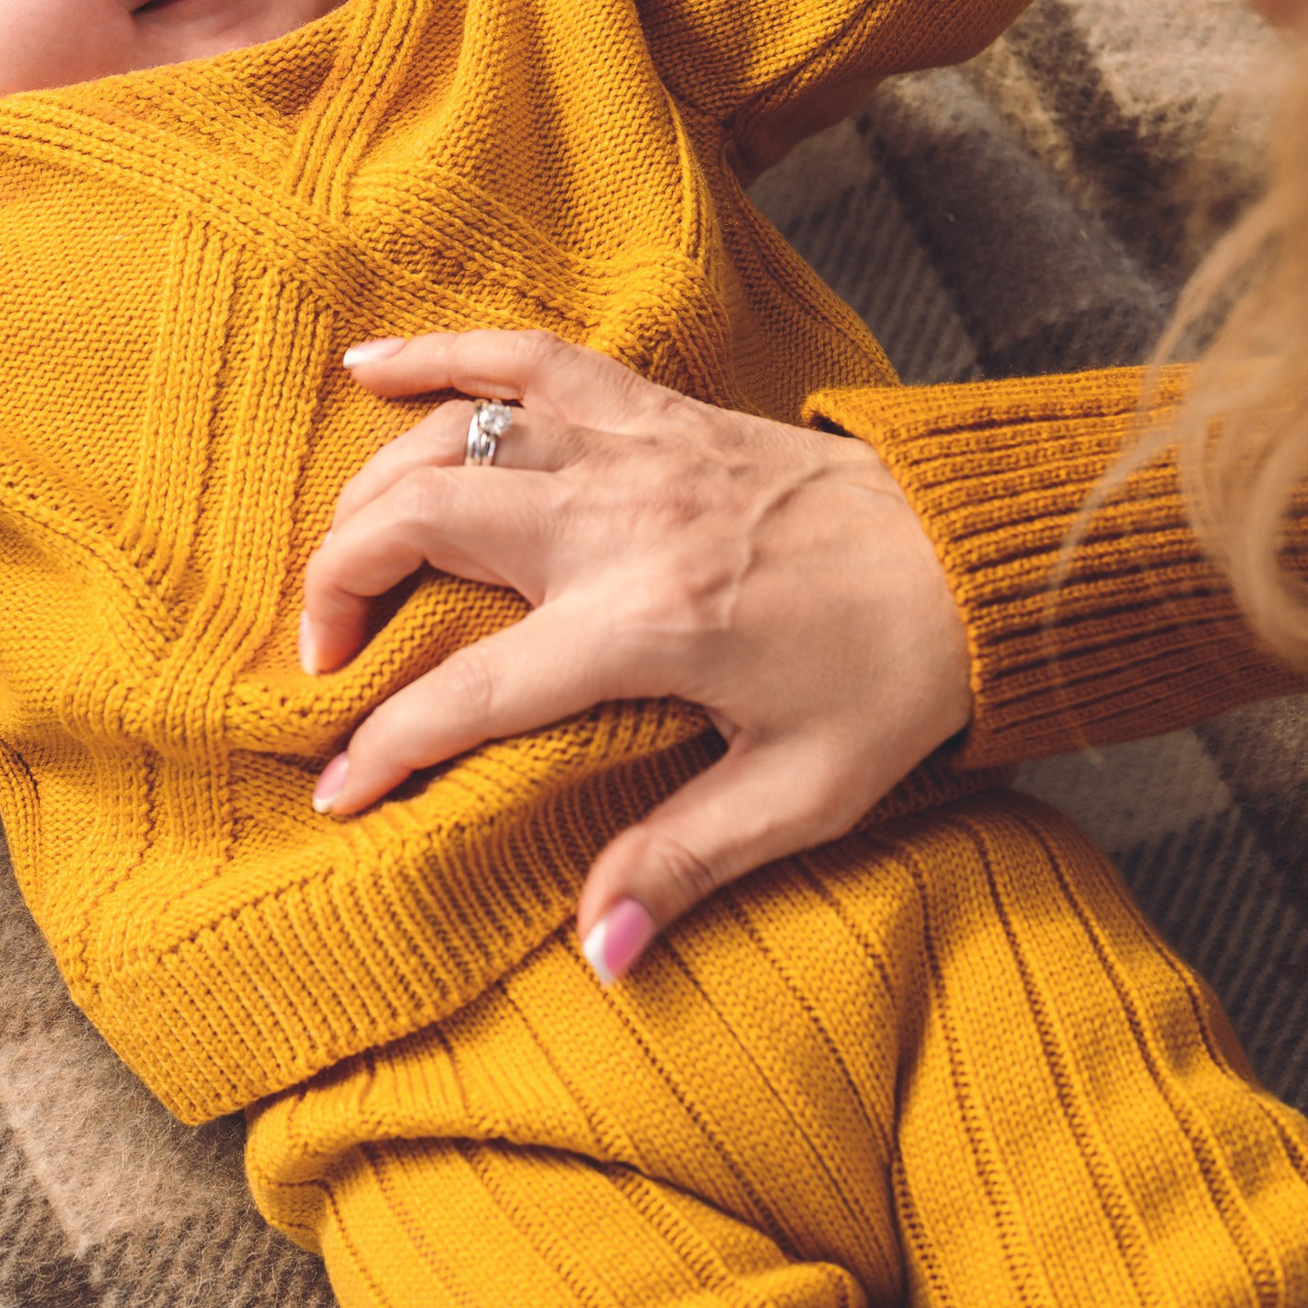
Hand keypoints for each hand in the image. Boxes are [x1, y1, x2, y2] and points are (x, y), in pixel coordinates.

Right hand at [299, 330, 971, 970]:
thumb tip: (598, 954)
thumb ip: (685, 863)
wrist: (979, 552)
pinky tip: (367, 371)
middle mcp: (624, 518)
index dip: (387, 744)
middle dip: (340, 585)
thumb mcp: (803, 793)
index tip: (338, 788)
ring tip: (344, 557)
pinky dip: (439, 353)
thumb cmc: (897, 677)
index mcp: (651, 624)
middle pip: (423, 519)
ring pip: (454, 433)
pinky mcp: (656, 406)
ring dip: (374, 488)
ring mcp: (636, 446)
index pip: (473, 690)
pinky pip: (525, 356)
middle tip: (327, 657)